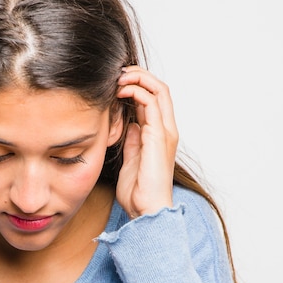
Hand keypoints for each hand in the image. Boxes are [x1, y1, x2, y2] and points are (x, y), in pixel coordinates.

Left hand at [115, 66, 177, 217]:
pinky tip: (119, 93)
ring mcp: (165, 132)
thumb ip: (133, 140)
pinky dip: (136, 92)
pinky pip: (151, 104)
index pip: (155, 98)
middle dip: (138, 75)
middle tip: (116, 73)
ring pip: (158, 90)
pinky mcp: (158, 136)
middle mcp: (166, 130)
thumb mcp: (132, 159)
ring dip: (137, 79)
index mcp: (160, 135)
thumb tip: (129, 125)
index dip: (138, 85)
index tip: (116, 83)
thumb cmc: (138, 191)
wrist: (145, 209)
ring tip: (117, 78)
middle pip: (160, 88)